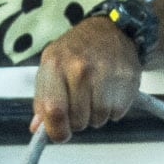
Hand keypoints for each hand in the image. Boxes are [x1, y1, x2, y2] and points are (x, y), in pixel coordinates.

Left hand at [33, 9, 140, 141]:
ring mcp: (105, 74)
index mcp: (55, 65)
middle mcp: (80, 68)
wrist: (112, 30)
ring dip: (96, 115)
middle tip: (80, 103)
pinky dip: (112, 110)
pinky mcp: (127, 80)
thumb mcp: (51, 65)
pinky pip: (116, 114)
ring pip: (98, 120)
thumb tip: (37, 128)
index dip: (56, 130)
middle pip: (77, 120)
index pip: (54, 110)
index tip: (60, 133)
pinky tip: (109, 92)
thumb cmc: (77, 50)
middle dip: (77, 120)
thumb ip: (43, 98)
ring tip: (95, 94)